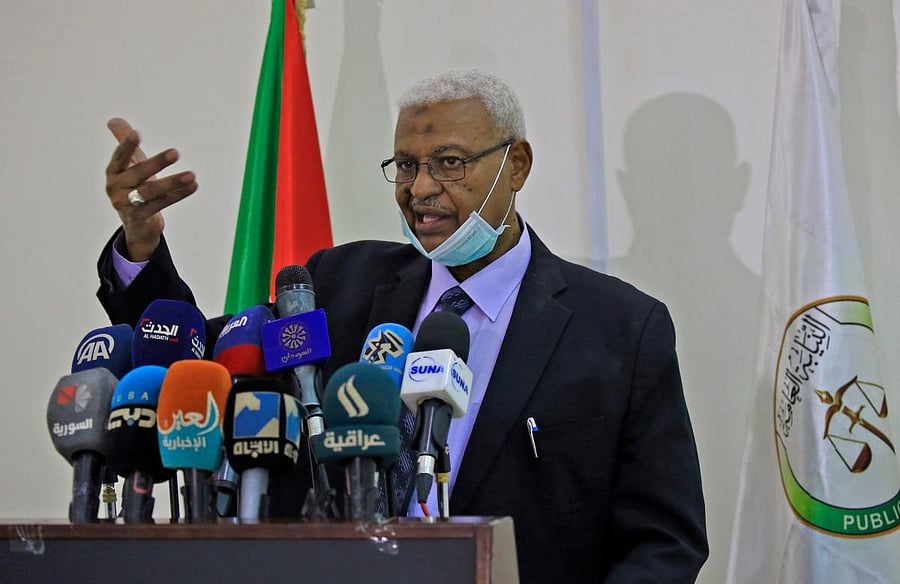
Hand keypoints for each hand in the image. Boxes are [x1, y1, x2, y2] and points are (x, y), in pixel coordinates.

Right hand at [105, 117, 197, 260]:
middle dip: (157, 163)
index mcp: (113, 173)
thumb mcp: (129, 166)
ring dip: (173, 182)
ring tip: (192, 175)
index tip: (136, 133)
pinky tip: (193, 185)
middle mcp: (117, 189)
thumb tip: (114, 121)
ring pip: (151, 192)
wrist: (136, 224)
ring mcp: (127, 205)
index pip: (120, 157)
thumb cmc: (134, 188)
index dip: (127, 146)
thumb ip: (125, 143)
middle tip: (175, 152)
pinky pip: (162, 204)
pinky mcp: (141, 217)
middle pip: (138, 174)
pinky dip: (179, 194)